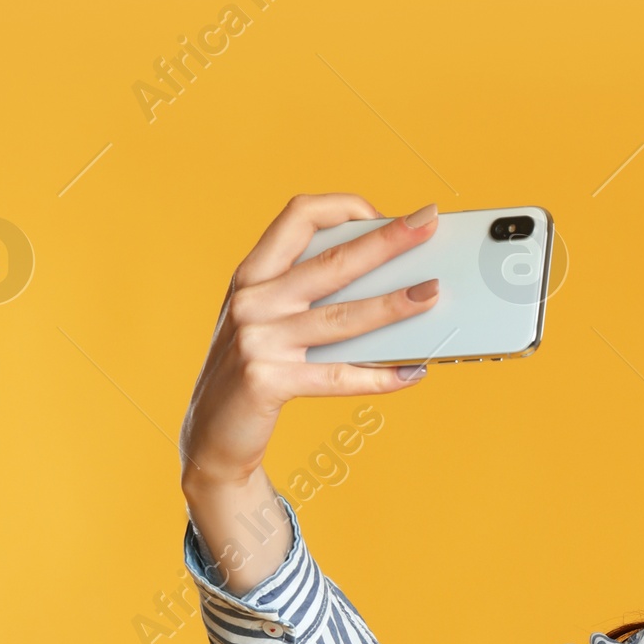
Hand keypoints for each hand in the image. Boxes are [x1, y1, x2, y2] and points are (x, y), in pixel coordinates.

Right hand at [179, 192, 440, 592]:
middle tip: (427, 223)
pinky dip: (379, 377)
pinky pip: (338, 377)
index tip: (383, 213)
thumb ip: (306, 297)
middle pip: (332, 262)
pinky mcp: (268, 382)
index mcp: (252, 275)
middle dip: (386, 240)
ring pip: (343, 317)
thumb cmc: (252, 371)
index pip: (299, 216)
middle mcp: (253, 301)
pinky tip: (411, 372)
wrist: (212, 437)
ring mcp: (259, 341)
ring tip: (431, 294)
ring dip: (394, 305)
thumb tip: (384, 285)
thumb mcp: (266, 321)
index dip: (343, 207)